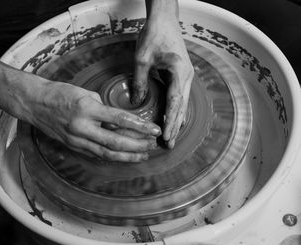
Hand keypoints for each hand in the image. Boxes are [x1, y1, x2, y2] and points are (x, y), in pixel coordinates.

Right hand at [26, 80, 161, 161]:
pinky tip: (124, 157)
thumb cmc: (60, 93)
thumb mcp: (85, 93)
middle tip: (152, 145)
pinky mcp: (73, 146)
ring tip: (143, 155)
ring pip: (106, 154)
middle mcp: (82, 127)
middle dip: (138, 146)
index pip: (120, 120)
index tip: (154, 129)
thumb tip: (118, 119)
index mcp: (87, 109)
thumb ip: (103, 108)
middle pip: (115, 143)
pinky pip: (96, 154)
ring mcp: (76, 139)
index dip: (140, 126)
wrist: (35, 103)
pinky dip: (112, 157)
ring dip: (127, 156)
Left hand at [132, 10, 193, 148]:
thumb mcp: (142, 58)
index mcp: (180, 72)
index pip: (175, 103)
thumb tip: (136, 102)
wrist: (165, 19)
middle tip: (169, 145)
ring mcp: (186, 77)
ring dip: (176, 121)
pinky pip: (179, 98)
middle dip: (175, 127)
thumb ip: (139, 81)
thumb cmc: (155, 34)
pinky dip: (175, 111)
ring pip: (182, 104)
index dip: (170, 121)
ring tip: (170, 138)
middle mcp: (187, 77)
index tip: (166, 137)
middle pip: (182, 107)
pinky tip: (171, 121)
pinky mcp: (181, 76)